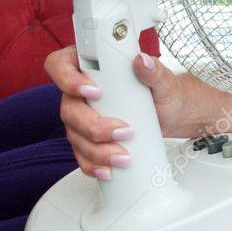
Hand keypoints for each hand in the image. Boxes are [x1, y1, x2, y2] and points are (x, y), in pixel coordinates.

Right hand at [45, 45, 204, 179]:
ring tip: (123, 156)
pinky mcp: (88, 138)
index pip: (60, 65)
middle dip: (94, 126)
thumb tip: (144, 61)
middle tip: (123, 131)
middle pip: (69, 109)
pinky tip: (108, 170)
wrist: (171, 114)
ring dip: (97, 150)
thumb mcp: (163, 79)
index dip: (69, 79)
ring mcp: (82, 116)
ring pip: (75, 135)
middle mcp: (80, 92)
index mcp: (90, 67)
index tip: (95, 91)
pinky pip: (81, 154)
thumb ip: (154, 70)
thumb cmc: (162, 92)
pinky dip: (94, 164)